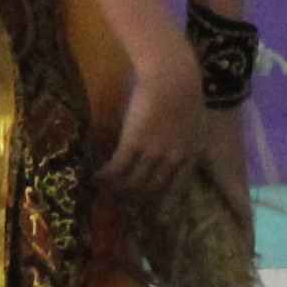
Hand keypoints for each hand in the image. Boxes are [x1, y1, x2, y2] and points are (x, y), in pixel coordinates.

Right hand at [103, 37, 207, 197]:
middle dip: (137, 198)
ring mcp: (152, 154)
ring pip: (133, 182)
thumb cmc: (183, 87)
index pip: (176, 188)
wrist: (172, 76)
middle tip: (123, 201)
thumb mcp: (190, 117)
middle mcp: (172, 160)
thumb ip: (181, 133)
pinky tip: (96, 177)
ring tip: (106, 190)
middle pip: (152, 188)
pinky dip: (106, 176)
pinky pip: (117, 168)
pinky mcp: (133, 144)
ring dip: (118, 189)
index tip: (153, 211)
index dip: (163, 201)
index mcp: (190, 154)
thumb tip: (166, 139)